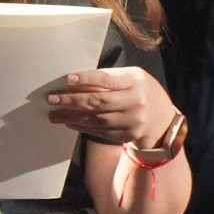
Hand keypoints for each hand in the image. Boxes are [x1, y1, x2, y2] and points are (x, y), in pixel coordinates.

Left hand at [47, 68, 168, 145]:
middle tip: (51, 99)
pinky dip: (82, 126)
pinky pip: (99, 131)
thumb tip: (76, 81)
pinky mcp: (126, 135)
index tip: (66, 79)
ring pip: (96, 119)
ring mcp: (131, 121)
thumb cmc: (139, 91)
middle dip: (71, 100)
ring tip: (54, 114)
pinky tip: (69, 121)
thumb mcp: (131, 78)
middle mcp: (135, 102)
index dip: (86, 79)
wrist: (162, 119)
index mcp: (135, 82)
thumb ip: (108, 78)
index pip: (107, 80)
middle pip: (98, 102)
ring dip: (72, 116)